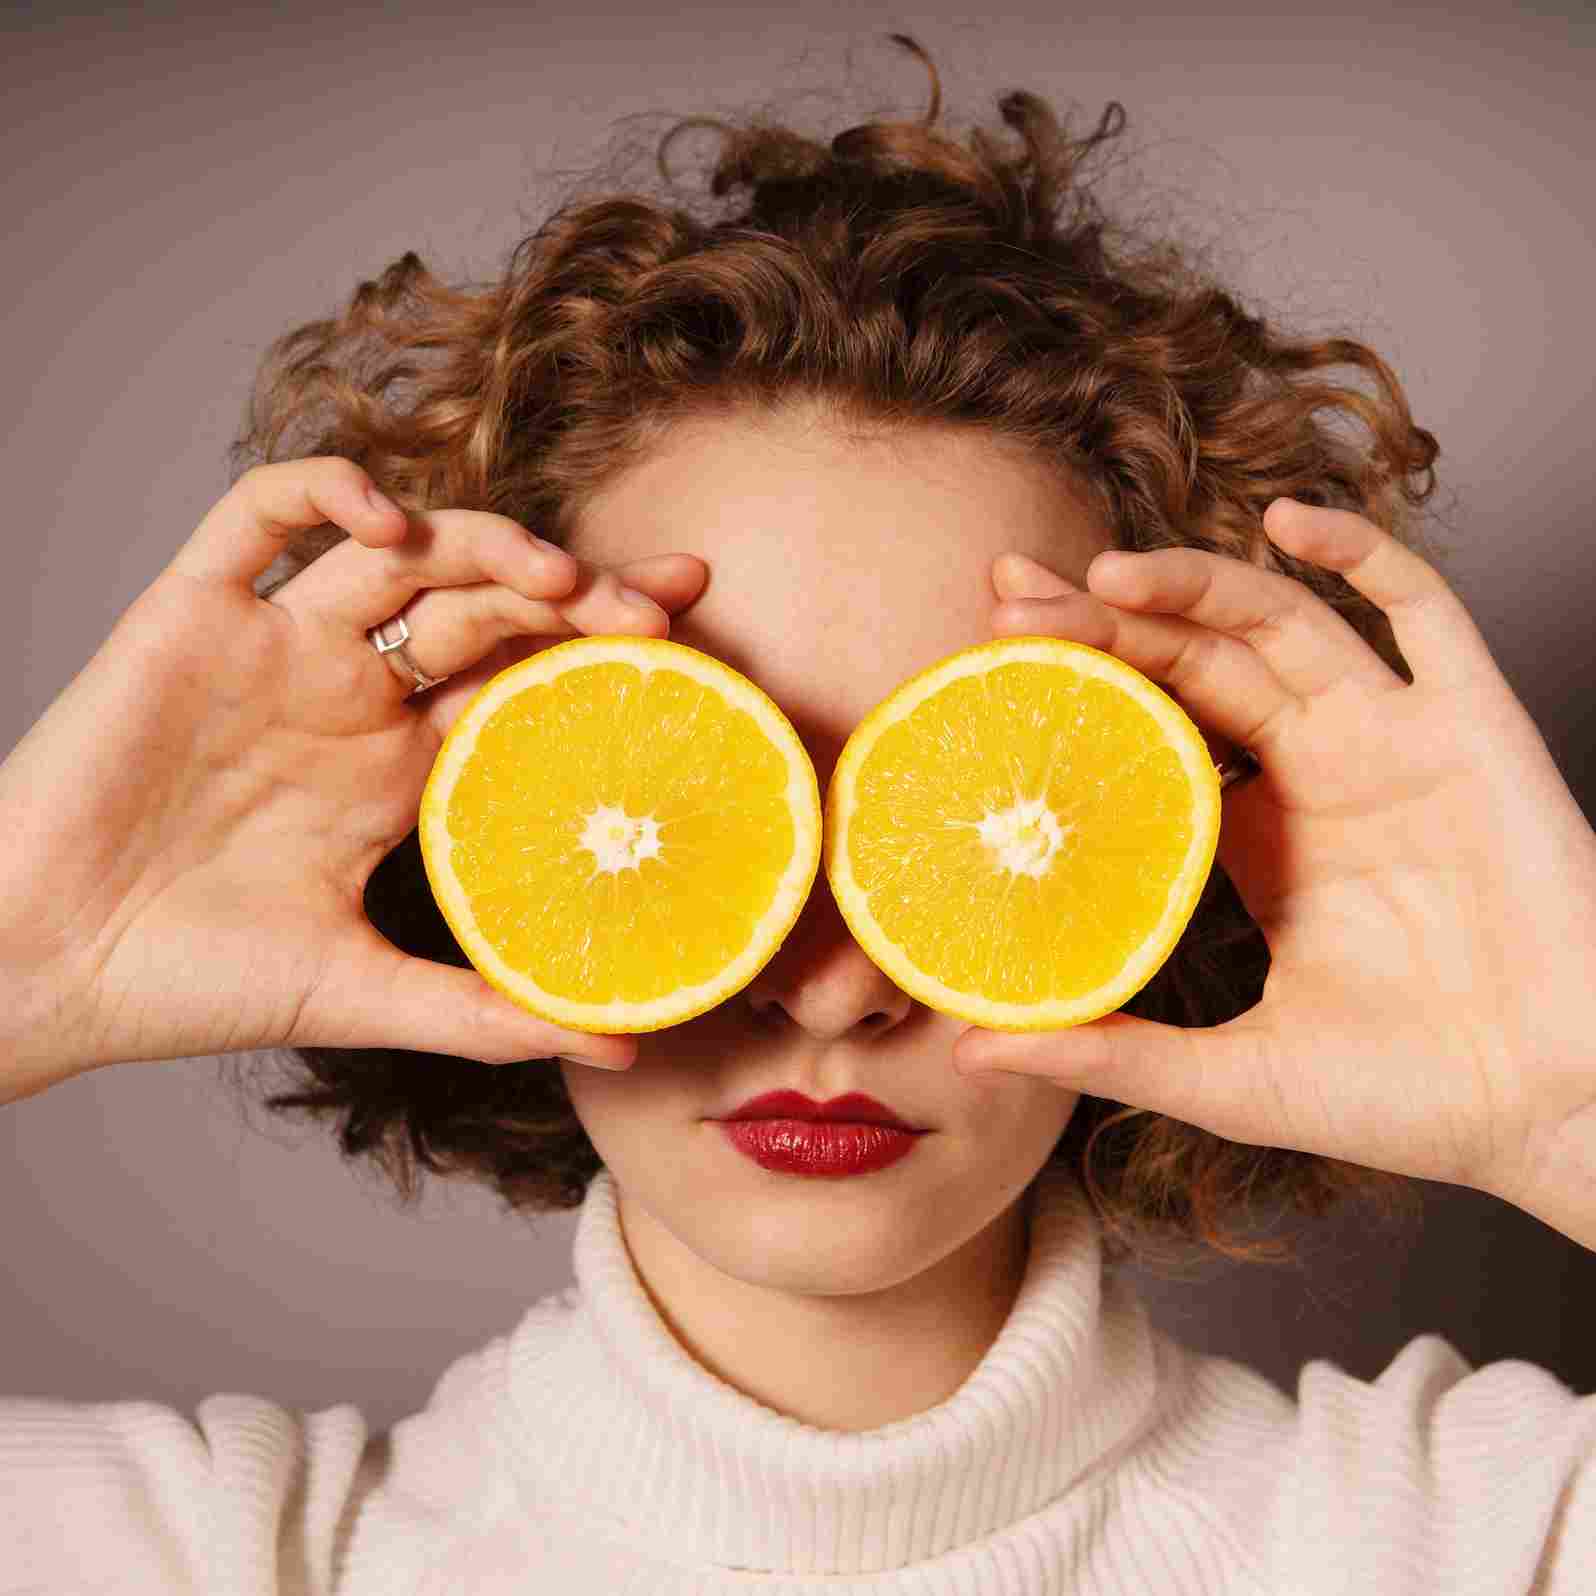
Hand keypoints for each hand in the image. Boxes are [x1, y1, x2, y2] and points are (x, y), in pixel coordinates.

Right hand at [0, 457, 706, 1102]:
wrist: (43, 971)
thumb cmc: (192, 984)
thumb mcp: (368, 994)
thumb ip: (490, 1012)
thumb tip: (625, 1042)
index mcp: (400, 766)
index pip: (528, 681)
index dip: (605, 650)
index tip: (693, 637)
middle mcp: (351, 693)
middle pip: (488, 604)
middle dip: (577, 593)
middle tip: (657, 611)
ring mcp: (276, 646)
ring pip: (398, 551)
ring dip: (483, 543)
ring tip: (555, 578)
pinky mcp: (191, 615)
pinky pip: (257, 516)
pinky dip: (323, 492)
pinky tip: (388, 519)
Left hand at [955, 499, 1595, 1244]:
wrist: (1552, 1111)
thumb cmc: (1400, 1099)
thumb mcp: (1230, 1074)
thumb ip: (1109, 1049)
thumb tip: (971, 1050)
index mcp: (1254, 835)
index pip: (1147, 726)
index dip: (1076, 683)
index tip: (992, 652)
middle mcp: (1317, 771)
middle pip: (1196, 660)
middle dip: (1107, 620)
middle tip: (1013, 596)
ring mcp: (1394, 740)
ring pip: (1283, 623)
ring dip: (1199, 584)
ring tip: (1108, 575)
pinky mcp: (1474, 728)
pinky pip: (1426, 613)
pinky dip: (1365, 556)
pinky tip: (1291, 524)